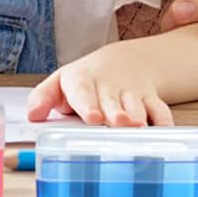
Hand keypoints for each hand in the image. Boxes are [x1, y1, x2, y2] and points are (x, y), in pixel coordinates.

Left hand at [27, 40, 173, 126]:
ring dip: (138, 116)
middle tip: (117, 123)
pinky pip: (161, 111)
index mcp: (83, 82)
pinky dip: (164, 122)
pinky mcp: (151, 100)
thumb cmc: (85, 81)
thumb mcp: (60, 84)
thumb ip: (43, 98)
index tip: (92, 118)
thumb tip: (33, 115)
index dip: (88, 104)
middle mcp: (109, 87)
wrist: (121, 64)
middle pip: (113, 102)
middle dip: (116, 113)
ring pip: (138, 106)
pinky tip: (164, 132)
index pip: (84, 91)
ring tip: (137, 127)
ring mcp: (132, 93)